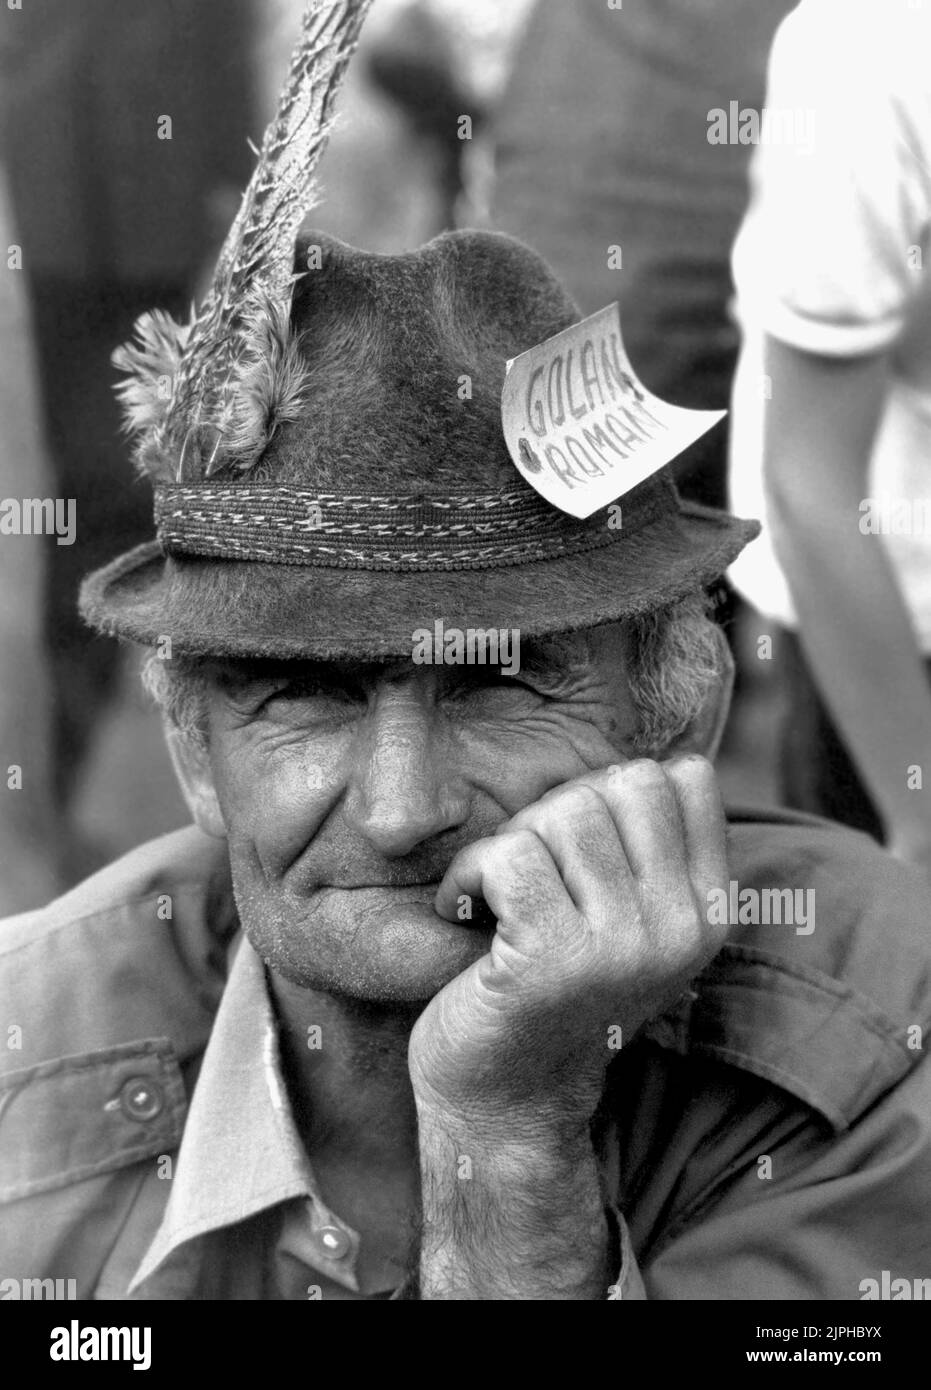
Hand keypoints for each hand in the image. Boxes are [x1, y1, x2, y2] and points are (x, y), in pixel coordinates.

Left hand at [408, 755, 729, 1136]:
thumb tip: (645, 758)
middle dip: (557, 812)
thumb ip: (647, 846)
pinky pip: (508, 855)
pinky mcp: (556, 959)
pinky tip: (464, 913)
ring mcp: (624, 945)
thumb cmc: (554, 987)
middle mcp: (681, 927)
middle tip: (530, 871)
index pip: (685, 776)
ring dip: (508, 845)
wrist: (505, 1097)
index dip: (611, 792)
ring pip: (563, 812)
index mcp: (708, 909)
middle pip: (621, 783)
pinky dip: (468, 875)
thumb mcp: (628, 917)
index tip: (576, 850)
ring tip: (497, 899)